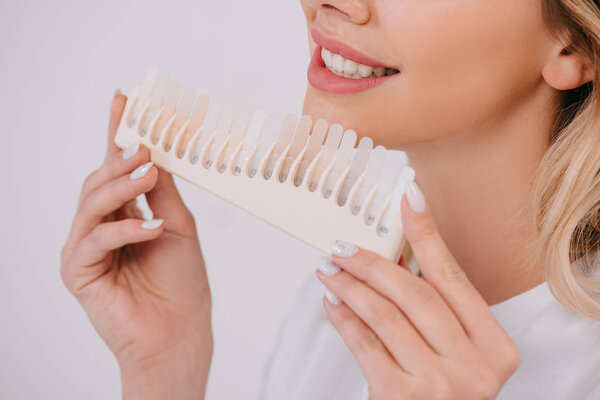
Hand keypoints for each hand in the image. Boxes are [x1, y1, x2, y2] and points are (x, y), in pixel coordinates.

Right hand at [61, 91, 211, 398]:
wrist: (179, 332)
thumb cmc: (182, 283)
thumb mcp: (179, 226)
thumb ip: (161, 191)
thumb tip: (154, 150)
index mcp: (125, 213)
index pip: (116, 167)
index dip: (117, 133)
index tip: (124, 99)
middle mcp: (102, 226)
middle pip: (99, 180)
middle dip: (121, 158)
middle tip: (144, 143)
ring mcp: (87, 247)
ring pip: (92, 202)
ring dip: (121, 185)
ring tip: (148, 173)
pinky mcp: (78, 270)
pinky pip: (95, 238)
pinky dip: (124, 228)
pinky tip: (151, 228)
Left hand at [316, 183, 519, 399]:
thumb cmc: (443, 395)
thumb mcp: (456, 354)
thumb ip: (435, 311)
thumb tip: (396, 257)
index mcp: (494, 348)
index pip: (454, 278)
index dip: (427, 234)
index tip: (409, 199)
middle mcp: (473, 367)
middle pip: (416, 294)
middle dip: (373, 263)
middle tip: (345, 247)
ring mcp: (438, 385)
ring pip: (386, 315)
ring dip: (351, 286)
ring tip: (331, 270)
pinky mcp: (400, 398)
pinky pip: (364, 344)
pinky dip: (344, 318)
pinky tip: (333, 303)